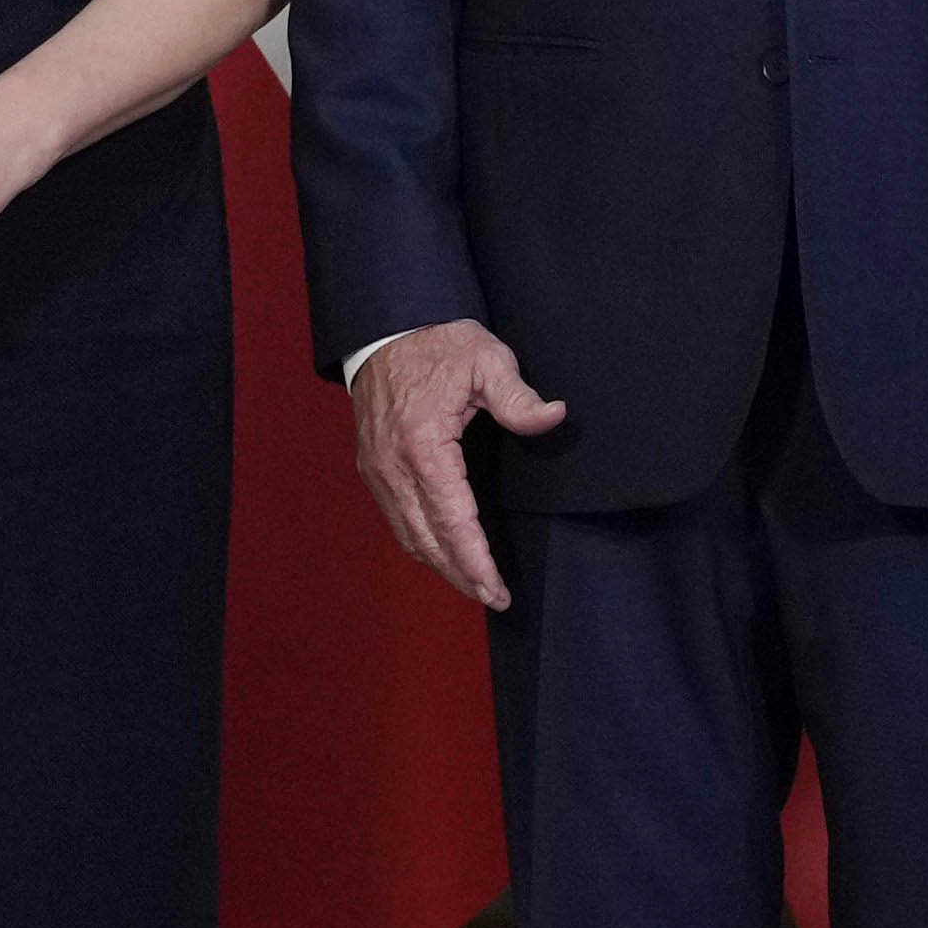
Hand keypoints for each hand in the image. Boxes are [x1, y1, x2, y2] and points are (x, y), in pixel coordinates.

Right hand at [349, 319, 567, 608]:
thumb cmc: (439, 344)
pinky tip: (443, 553)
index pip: (452, 520)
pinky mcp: (372, 468)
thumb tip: (555, 416)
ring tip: (472, 585)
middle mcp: (393, 466)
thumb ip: (518, 396)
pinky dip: (420, 543)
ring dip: (440, 564)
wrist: (386, 329)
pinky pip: (395, 518)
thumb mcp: (487, 360)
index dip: (475, 560)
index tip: (496, 589)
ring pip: (407, 535)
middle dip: (460, 574)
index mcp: (423, 446)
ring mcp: (377, 470)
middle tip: (493, 598)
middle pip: (427, 539)